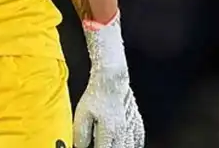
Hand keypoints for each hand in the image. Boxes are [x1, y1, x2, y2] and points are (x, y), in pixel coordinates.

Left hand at [73, 13, 144, 147]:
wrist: (111, 78)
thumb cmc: (95, 95)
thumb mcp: (81, 116)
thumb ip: (81, 135)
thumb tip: (79, 147)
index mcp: (109, 132)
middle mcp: (122, 131)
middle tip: (101, 145)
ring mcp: (130, 125)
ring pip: (130, 146)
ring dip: (122, 147)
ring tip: (113, 144)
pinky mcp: (135, 119)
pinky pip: (138, 136)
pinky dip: (135, 142)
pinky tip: (130, 143)